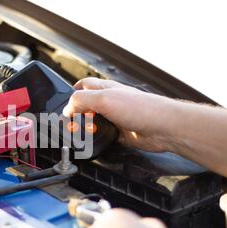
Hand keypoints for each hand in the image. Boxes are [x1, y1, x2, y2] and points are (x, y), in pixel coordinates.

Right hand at [63, 77, 178, 151]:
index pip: (83, 85)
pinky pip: (103, 136)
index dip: (71, 93)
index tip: (63, 105)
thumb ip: (82, 101)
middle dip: (77, 114)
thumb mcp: (104, 99)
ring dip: (86, 129)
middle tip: (72, 123)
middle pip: (86, 106)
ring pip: (93, 123)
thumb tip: (67, 108)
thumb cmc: (142, 108)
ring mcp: (115, 117)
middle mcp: (110, 101)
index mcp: (106, 88)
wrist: (163, 128)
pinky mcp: (120, 133)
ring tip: (83, 133)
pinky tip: (96, 142)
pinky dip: (97, 140)